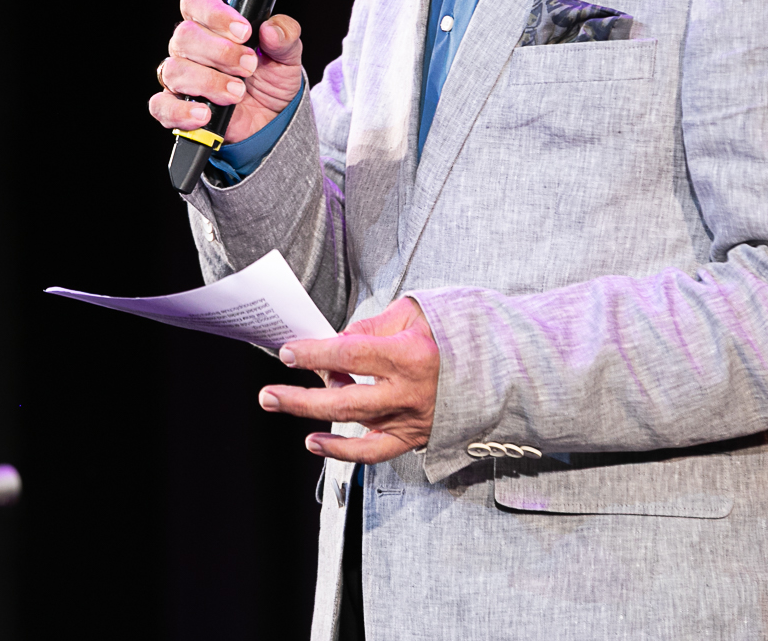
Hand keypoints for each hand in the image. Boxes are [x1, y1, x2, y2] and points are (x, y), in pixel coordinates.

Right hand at [148, 0, 303, 144]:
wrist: (272, 120)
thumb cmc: (272, 79)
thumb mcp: (287, 55)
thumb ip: (285, 36)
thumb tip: (271, 29)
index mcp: (213, 25)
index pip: (196, 1)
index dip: (215, 13)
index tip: (244, 31)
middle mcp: (190, 47)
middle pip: (184, 35)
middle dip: (220, 52)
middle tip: (249, 66)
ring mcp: (180, 78)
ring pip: (174, 70)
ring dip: (209, 82)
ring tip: (238, 92)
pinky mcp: (176, 109)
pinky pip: (161, 106)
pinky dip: (181, 111)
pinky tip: (204, 114)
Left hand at [259, 297, 438, 463]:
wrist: (498, 368)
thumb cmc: (454, 334)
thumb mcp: (415, 314)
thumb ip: (372, 328)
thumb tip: (337, 342)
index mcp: (411, 355)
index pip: (351, 355)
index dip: (316, 354)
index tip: (290, 351)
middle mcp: (410, 392)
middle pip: (345, 399)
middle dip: (300, 398)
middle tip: (269, 394)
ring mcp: (412, 419)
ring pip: (354, 425)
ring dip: (313, 417)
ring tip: (280, 405)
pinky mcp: (414, 437)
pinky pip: (373, 452)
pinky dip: (342, 452)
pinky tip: (316, 443)